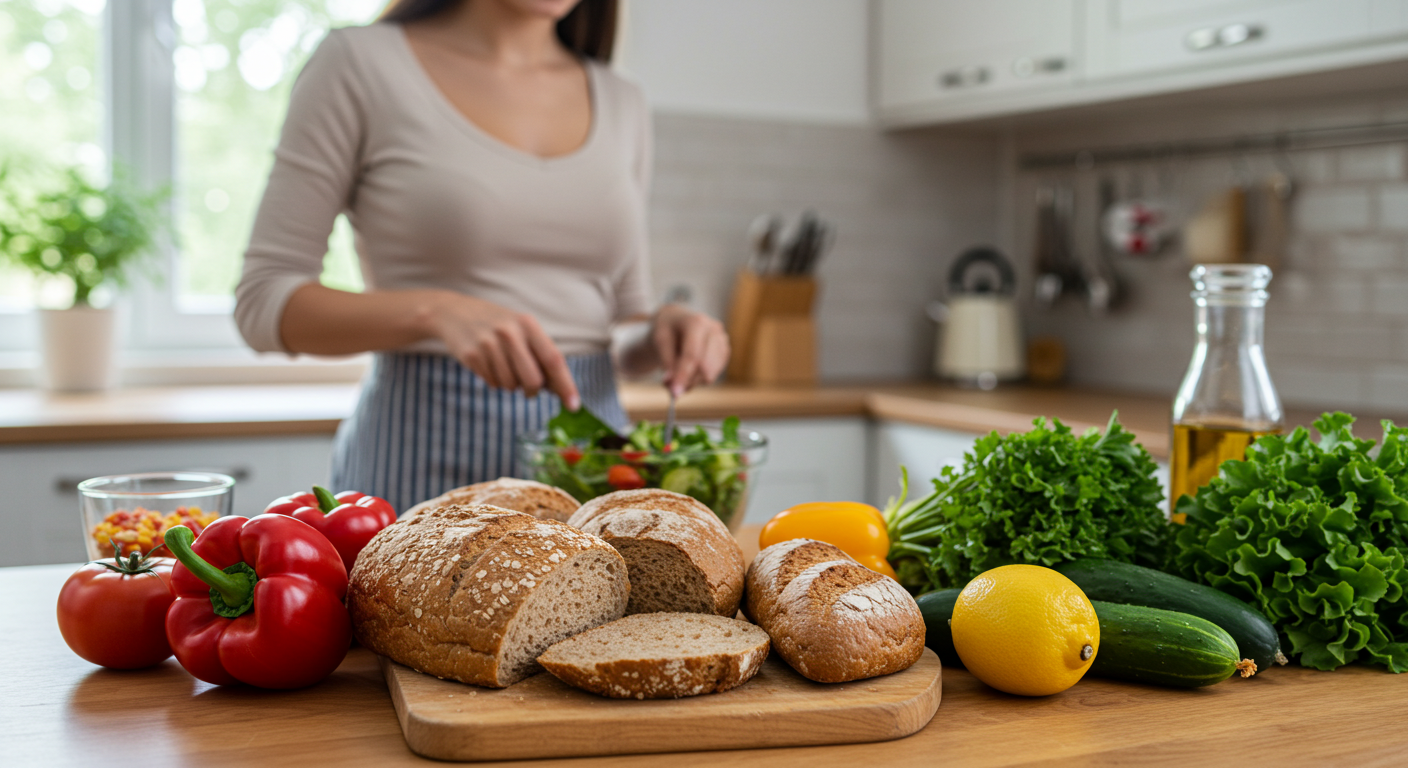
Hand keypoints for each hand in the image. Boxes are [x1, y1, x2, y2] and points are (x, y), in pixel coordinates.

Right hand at [426, 292, 579, 409]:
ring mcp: (488, 343)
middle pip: (533, 380)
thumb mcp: (522, 330)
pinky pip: (492, 383)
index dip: (566, 385)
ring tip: (503, 366)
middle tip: (529, 390)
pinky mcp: (471, 355)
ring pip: (511, 385)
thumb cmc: (498, 326)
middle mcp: (509, 332)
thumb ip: (541, 355)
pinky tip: (488, 364)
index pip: (553, 360)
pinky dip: (494, 381)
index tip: (574, 405)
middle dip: (533, 391)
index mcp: (528, 324)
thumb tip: (560, 389)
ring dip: (511, 385)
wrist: (455, 312)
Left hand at [651, 304, 728, 395]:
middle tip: (667, 384)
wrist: (677, 321)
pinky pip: (713, 374)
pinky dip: (698, 378)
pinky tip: (689, 368)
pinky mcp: (725, 351)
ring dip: (691, 380)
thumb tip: (674, 389)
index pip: (693, 355)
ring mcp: (723, 340)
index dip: (684, 375)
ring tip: (675, 372)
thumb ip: (667, 364)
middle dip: (686, 380)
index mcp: (696, 322)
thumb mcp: (659, 342)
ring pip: (710, 375)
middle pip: (704, 368)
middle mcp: (714, 329)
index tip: (675, 392)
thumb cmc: (667, 329)